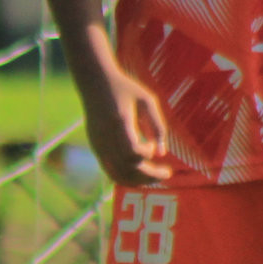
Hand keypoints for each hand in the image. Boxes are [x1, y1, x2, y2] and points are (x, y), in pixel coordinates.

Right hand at [85, 63, 173, 186]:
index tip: (153, 143)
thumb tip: (162, 154)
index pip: (131, 152)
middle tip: (167, 174)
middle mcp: (105, 137)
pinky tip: (140, 172)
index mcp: (118, 122)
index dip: (147, 153)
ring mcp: (98, 145)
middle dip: (149, 175)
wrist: (95, 83)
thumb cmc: (126, 90)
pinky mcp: (96, 148)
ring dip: (138, 180)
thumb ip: (157, 126)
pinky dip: (127, 177)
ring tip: (155, 177)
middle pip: (126, 168)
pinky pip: (111, 170)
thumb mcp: (147, 101)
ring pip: (117, 175)